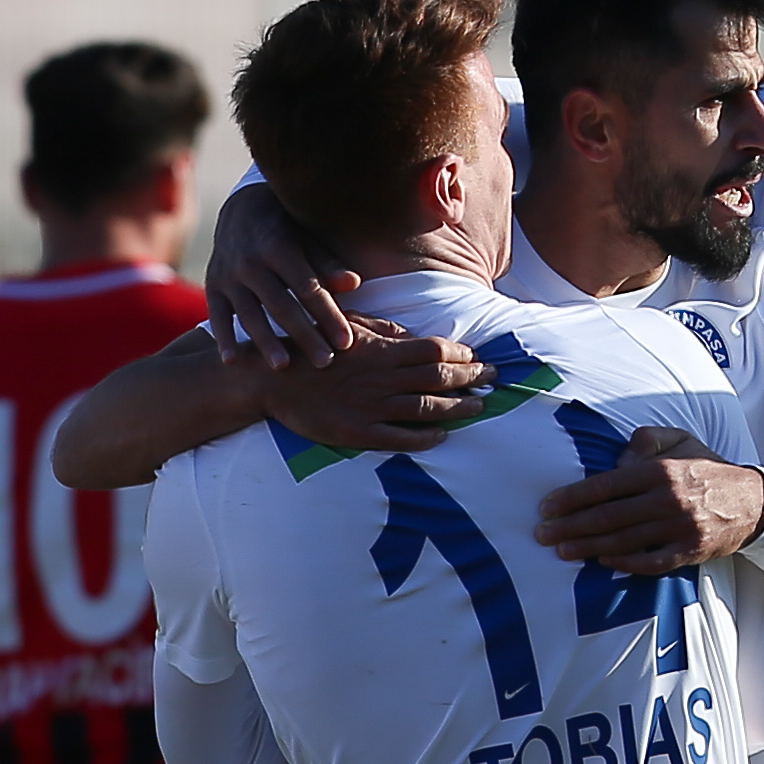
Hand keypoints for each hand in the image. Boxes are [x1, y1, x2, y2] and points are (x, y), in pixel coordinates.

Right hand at [210, 181, 362, 368]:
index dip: (328, 315)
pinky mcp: (214, 286)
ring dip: (265, 342)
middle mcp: (250, 262)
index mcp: (279, 247)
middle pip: (281, 305)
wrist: (241, 210)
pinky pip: (217, 315)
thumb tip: (353, 283)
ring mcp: (228, 275)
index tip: (346, 342)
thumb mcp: (307, 237)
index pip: (308, 288)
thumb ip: (327, 263)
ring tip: (283, 368)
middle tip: (325, 363)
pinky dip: (222, 338)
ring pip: (250, 314)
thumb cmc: (288, 228)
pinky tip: (233, 362)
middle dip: (304, 335)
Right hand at [261, 315, 492, 451]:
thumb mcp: (345, 325)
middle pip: (438, 377)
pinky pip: (399, 438)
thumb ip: (382, 329)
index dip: (461, 354)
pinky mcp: (356, 432)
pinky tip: (442, 437)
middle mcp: (380, 377)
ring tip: (479, 407)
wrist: (270, 378)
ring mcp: (369, 406)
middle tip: (494, 379)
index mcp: (379, 349)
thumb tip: (413, 334)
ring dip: (458, 408)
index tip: (478, 357)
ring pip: (426, 407)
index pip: (433, 350)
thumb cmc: (310, 347)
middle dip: (471, 378)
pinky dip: (424, 438)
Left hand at [534, 427, 763, 573]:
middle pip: (608, 517)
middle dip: (570, 527)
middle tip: (543, 535)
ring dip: (588, 547)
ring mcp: (678, 528)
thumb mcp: (679, 439)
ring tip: (563, 550)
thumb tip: (615, 461)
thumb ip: (644, 441)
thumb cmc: (706, 469)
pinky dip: (625, 564)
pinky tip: (603, 561)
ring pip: (624, 541)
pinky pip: (650, 562)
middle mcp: (667, 499)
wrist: (753, 501)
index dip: (572, 498)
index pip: (606, 485)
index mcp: (660, 470)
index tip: (547, 507)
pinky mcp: (689, 552)